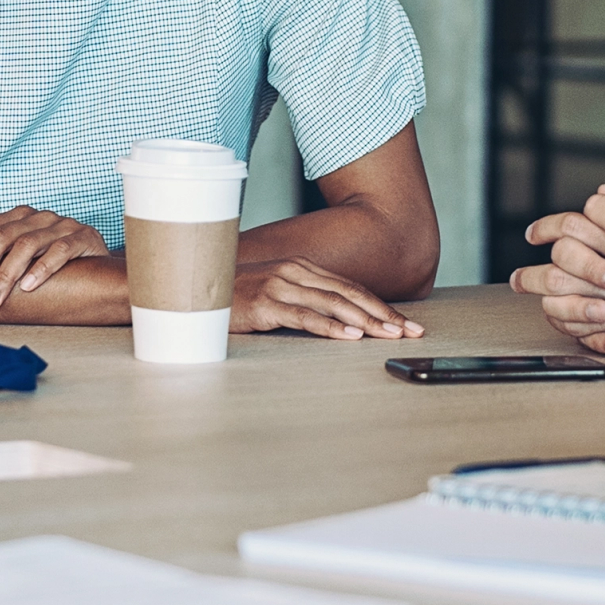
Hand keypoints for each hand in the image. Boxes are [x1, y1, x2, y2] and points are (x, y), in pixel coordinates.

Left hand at [0, 207, 110, 310]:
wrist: (99, 264)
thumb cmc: (54, 264)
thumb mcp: (22, 258)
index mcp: (19, 217)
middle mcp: (38, 217)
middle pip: (0, 237)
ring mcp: (62, 225)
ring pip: (27, 244)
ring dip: (6, 276)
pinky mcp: (84, 237)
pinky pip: (60, 250)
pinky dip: (42, 268)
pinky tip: (29, 286)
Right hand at [235, 258, 427, 340]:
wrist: (194, 288)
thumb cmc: (237, 296)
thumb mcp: (276, 292)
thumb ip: (304, 298)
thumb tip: (339, 319)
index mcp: (303, 267)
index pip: (352, 288)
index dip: (382, 306)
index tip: (406, 323)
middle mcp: (296, 272)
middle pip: (351, 294)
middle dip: (384, 314)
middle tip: (410, 331)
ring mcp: (281, 285)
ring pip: (334, 304)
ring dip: (366, 322)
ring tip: (389, 335)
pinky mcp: (265, 304)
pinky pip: (305, 317)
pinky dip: (331, 327)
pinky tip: (350, 337)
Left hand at [508, 183, 604, 356]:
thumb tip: (602, 196)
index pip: (577, 227)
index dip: (549, 227)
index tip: (536, 234)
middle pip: (561, 268)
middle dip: (532, 272)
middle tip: (519, 277)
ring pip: (565, 304)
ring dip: (542, 301)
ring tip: (532, 302)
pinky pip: (586, 335)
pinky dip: (568, 326)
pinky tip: (564, 320)